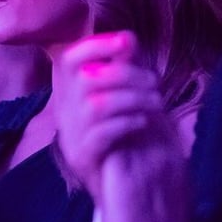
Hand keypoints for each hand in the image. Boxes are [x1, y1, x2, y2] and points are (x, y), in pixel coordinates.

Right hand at [54, 31, 162, 199]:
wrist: (112, 182)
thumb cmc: (116, 130)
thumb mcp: (117, 95)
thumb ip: (120, 68)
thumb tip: (129, 38)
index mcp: (69, 89)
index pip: (70, 59)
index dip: (97, 46)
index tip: (127, 41)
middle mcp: (64, 108)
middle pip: (88, 80)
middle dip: (127, 75)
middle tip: (155, 83)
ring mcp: (70, 133)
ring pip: (97, 105)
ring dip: (133, 99)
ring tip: (157, 102)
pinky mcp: (82, 155)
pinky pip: (102, 134)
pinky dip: (126, 124)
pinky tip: (142, 123)